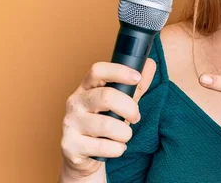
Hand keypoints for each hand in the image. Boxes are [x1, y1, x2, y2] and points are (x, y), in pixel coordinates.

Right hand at [59, 58, 156, 178]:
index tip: (136, 77)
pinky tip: (116, 148)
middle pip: (106, 96)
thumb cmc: (105, 123)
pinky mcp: (70, 145)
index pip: (97, 70)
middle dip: (129, 108)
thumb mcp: (120, 103)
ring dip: (124, 133)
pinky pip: (102, 147)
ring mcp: (70, 123)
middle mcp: (75, 102)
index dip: (119, 71)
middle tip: (135, 117)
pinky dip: (117, 149)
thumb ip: (136, 86)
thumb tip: (150, 64)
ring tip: (124, 136)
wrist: (83, 156)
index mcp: (87, 87)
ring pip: (106, 125)